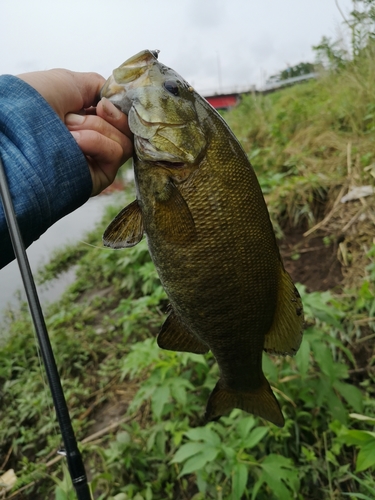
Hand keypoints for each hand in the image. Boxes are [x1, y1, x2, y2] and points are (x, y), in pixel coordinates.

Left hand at [18, 69, 132, 195]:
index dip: (117, 107)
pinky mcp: (99, 176)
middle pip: (126, 129)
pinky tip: (74, 143)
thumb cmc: (32, 104)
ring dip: (96, 128)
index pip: (120, 115)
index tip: (103, 103)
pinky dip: (97, 142)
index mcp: (87, 119)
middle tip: (76, 116)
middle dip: (106, 117)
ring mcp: (97, 160)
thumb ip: (101, 87)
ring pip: (124, 140)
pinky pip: (116, 153)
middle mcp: (94, 140)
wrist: (18, 130)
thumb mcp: (70, 82)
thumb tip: (119, 99)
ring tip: (67, 130)